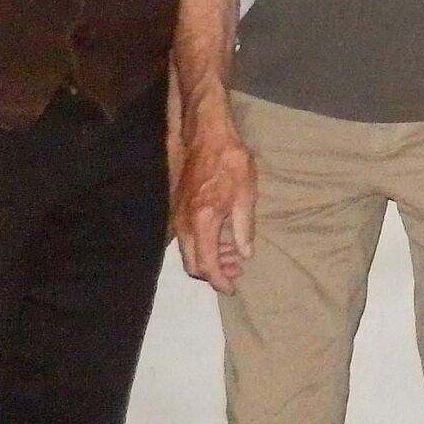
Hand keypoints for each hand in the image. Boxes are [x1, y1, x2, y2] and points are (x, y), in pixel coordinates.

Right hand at [171, 114, 257, 292]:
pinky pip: (186, 237)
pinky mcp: (177, 208)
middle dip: (214, 272)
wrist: (206, 135)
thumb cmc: (231, 161)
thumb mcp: (246, 193)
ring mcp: (177, 216)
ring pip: (188, 251)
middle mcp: (183, 223)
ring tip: (234, 255)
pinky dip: (202, 244)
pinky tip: (221, 238)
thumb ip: (243, 228)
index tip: (232, 288)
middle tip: (237, 270)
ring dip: (209, 258)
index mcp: (202, 221)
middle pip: (191, 263)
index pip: (206, 263)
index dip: (219, 279)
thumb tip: (244, 254)